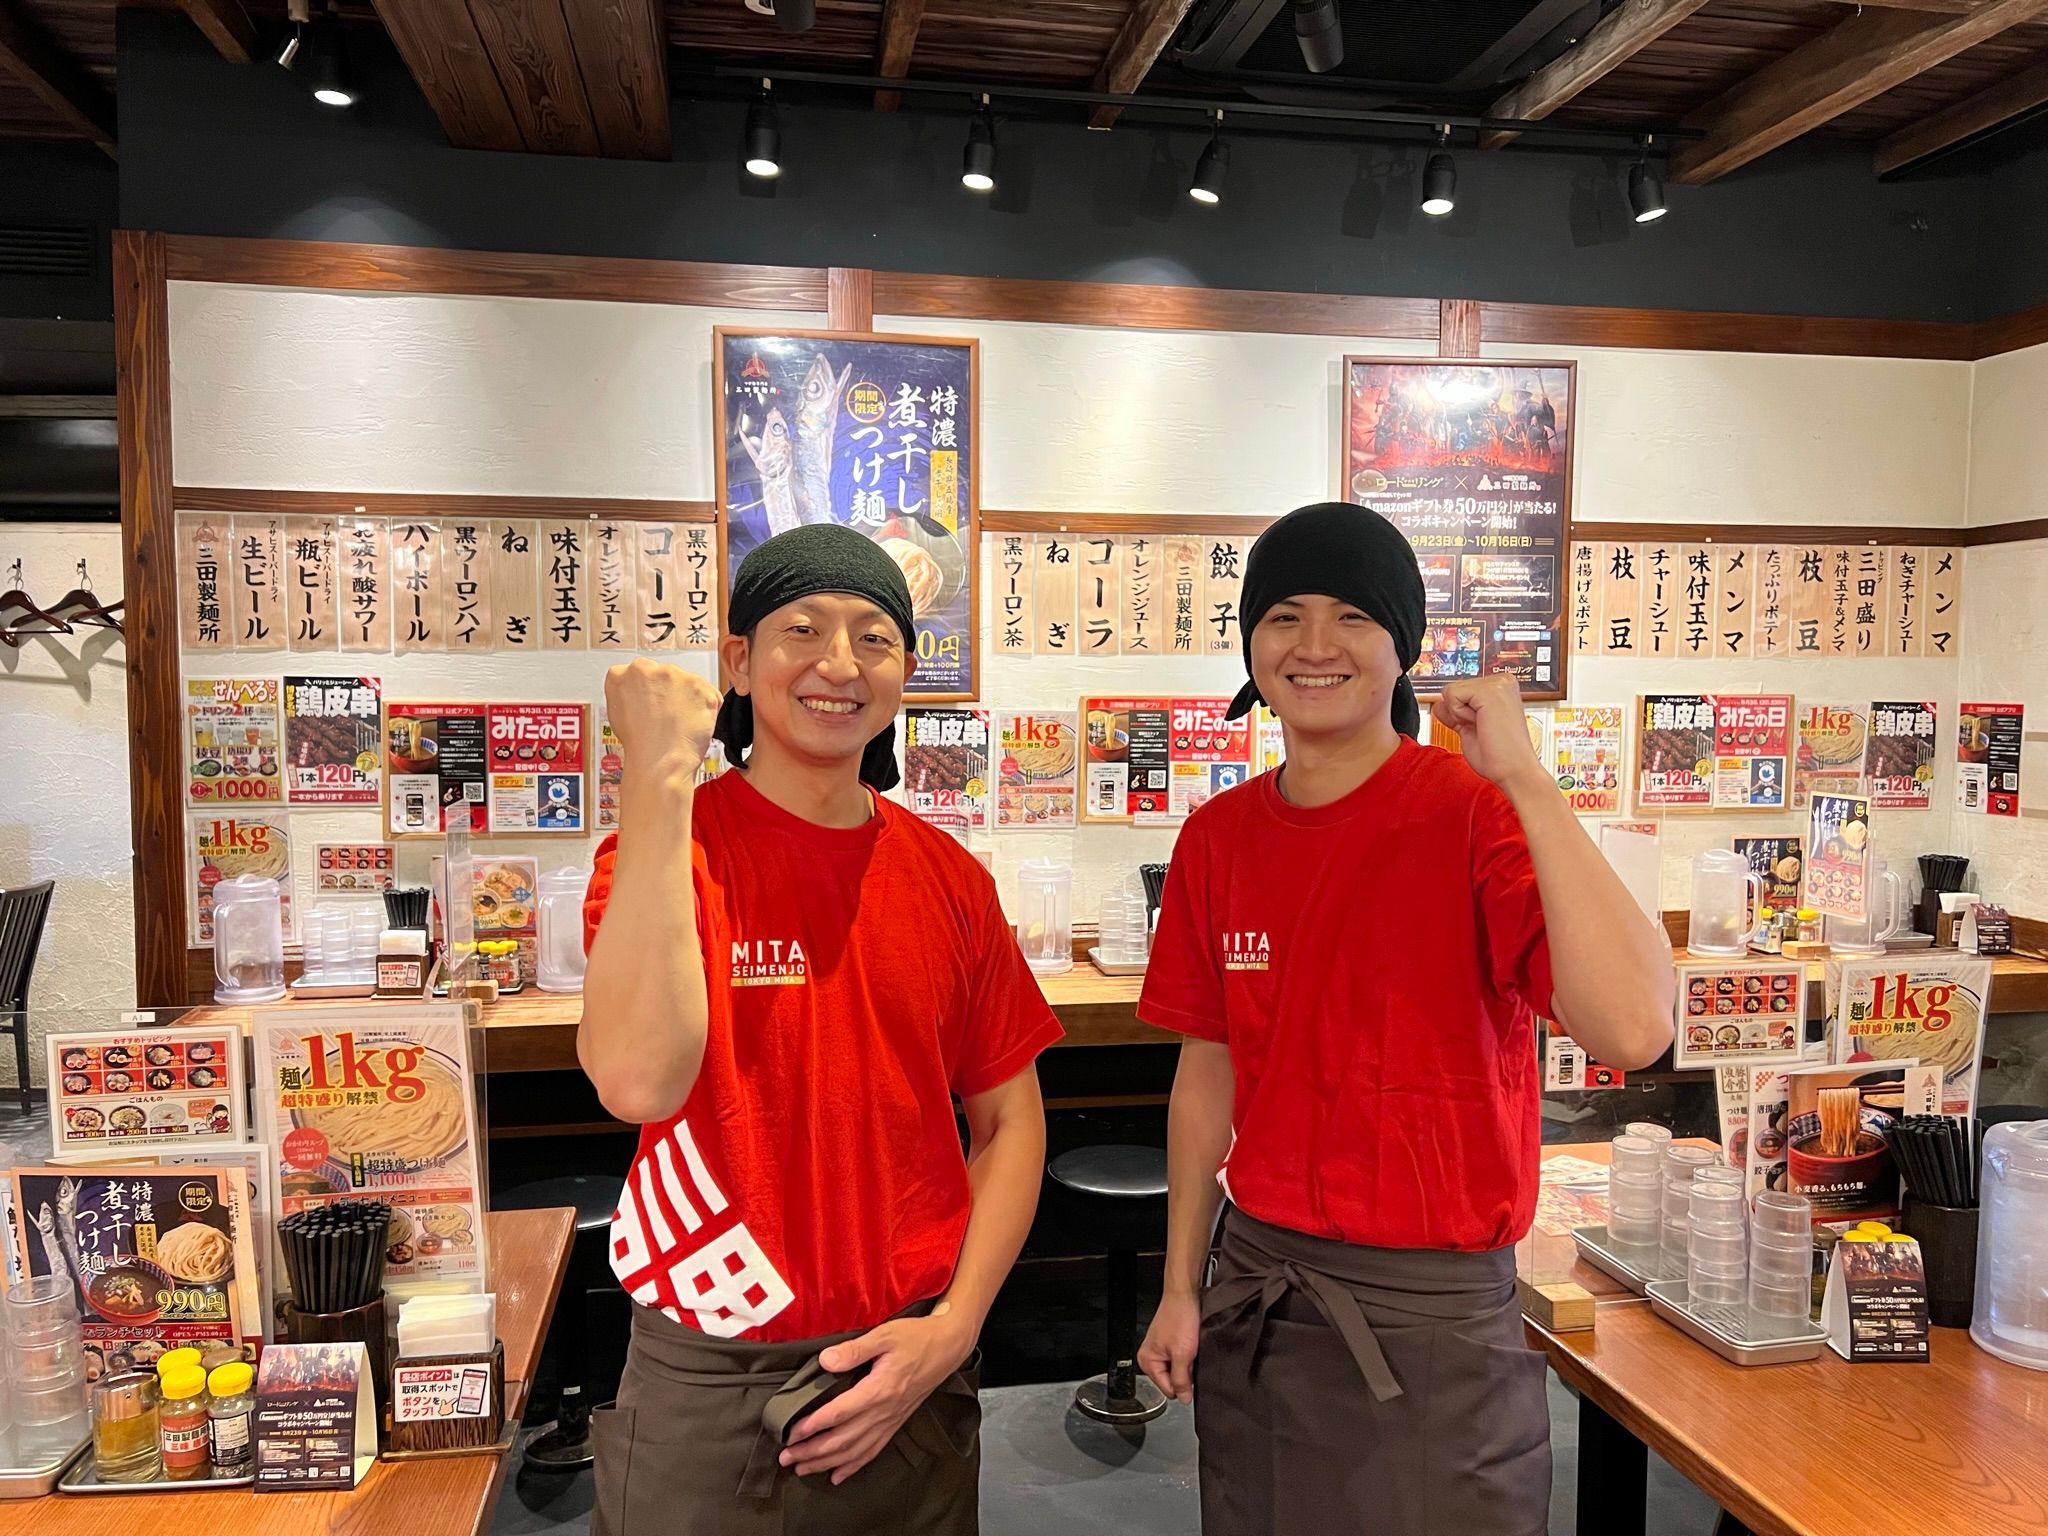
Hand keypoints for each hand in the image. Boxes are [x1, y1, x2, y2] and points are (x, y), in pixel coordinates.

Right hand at [603, 659, 722, 777]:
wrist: (660, 761)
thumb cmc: (640, 745)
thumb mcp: (615, 714)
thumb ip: (626, 693)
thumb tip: (637, 692)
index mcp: (624, 674)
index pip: (640, 671)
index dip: (648, 689)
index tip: (651, 700)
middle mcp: (651, 669)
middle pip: (665, 674)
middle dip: (668, 690)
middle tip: (666, 715)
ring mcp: (677, 675)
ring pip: (687, 682)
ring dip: (688, 697)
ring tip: (680, 722)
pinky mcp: (701, 686)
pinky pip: (709, 693)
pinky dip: (706, 706)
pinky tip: (694, 722)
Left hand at [780, 1311, 973, 1484]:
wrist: (947, 1347)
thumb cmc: (916, 1338)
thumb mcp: (884, 1335)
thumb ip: (854, 1350)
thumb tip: (825, 1360)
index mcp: (879, 1390)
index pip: (838, 1414)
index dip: (812, 1426)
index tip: (790, 1433)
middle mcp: (884, 1411)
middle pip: (842, 1440)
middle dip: (812, 1452)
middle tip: (786, 1458)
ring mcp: (891, 1420)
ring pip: (854, 1451)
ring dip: (826, 1463)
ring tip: (803, 1469)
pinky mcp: (895, 1423)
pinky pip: (872, 1451)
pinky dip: (853, 1466)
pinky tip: (838, 1475)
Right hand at [1137, 1288, 1199, 1403]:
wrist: (1185, 1294)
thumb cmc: (1180, 1317)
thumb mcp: (1182, 1354)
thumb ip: (1181, 1379)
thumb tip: (1184, 1399)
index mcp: (1147, 1361)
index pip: (1168, 1390)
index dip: (1182, 1384)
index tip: (1189, 1370)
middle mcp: (1151, 1357)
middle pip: (1172, 1381)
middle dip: (1185, 1373)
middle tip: (1190, 1355)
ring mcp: (1161, 1350)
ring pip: (1178, 1370)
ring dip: (1187, 1363)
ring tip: (1190, 1347)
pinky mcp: (1170, 1343)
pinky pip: (1181, 1359)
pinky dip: (1188, 1355)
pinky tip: (1191, 1344)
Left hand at [1432, 672, 1547, 794]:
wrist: (1513, 770)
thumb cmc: (1499, 755)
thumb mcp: (1470, 728)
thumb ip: (1456, 713)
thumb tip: (1439, 704)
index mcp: (1501, 688)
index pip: (1459, 690)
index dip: (1460, 713)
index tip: (1482, 727)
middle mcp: (1502, 681)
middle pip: (1452, 688)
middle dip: (1459, 713)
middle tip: (1483, 728)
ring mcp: (1498, 683)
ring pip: (1450, 691)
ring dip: (1460, 715)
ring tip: (1484, 726)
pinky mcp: (1490, 690)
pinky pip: (1451, 695)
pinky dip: (1460, 715)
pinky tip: (1481, 723)